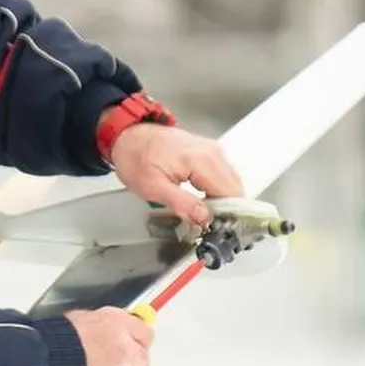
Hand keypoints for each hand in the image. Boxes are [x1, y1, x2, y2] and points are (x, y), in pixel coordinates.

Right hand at [64, 307, 152, 365]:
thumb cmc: (51, 343)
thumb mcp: (77, 321)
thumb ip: (100, 326)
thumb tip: (109, 330)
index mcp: (114, 323)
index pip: (143, 331)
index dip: (135, 340)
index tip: (133, 344)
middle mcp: (123, 347)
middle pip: (143, 358)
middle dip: (131, 363)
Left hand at [109, 123, 242, 227]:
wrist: (129, 136)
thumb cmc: (135, 158)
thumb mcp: (152, 187)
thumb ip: (182, 203)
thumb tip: (204, 218)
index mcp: (201, 160)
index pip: (230, 194)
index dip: (227, 215)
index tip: (217, 229)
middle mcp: (213, 153)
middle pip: (235, 189)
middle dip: (227, 210)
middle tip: (210, 227)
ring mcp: (213, 150)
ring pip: (231, 183)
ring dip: (224, 201)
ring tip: (205, 215)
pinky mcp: (209, 152)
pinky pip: (224, 176)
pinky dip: (219, 191)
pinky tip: (205, 202)